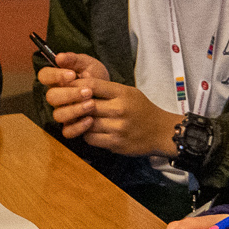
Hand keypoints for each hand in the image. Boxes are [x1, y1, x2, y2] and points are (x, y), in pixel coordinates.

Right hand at [39, 52, 107, 135]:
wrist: (113, 96)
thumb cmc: (97, 78)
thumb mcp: (88, 64)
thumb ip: (74, 59)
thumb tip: (59, 57)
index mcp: (57, 80)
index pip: (44, 76)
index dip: (55, 76)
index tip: (72, 74)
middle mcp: (57, 97)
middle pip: (51, 97)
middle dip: (69, 94)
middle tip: (88, 92)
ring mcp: (63, 112)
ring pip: (58, 115)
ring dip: (75, 110)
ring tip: (92, 104)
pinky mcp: (71, 127)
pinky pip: (67, 132)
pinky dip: (78, 127)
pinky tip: (90, 119)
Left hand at [48, 75, 178, 155]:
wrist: (161, 131)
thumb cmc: (141, 109)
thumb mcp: (128, 92)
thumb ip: (106, 89)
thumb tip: (78, 85)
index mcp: (122, 93)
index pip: (92, 85)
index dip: (76, 85)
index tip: (67, 86)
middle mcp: (120, 109)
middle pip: (86, 105)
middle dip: (74, 105)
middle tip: (67, 104)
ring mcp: (118, 128)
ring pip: (86, 123)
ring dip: (80, 121)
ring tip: (79, 118)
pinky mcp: (116, 143)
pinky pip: (91, 138)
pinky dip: (87, 134)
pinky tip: (90, 130)